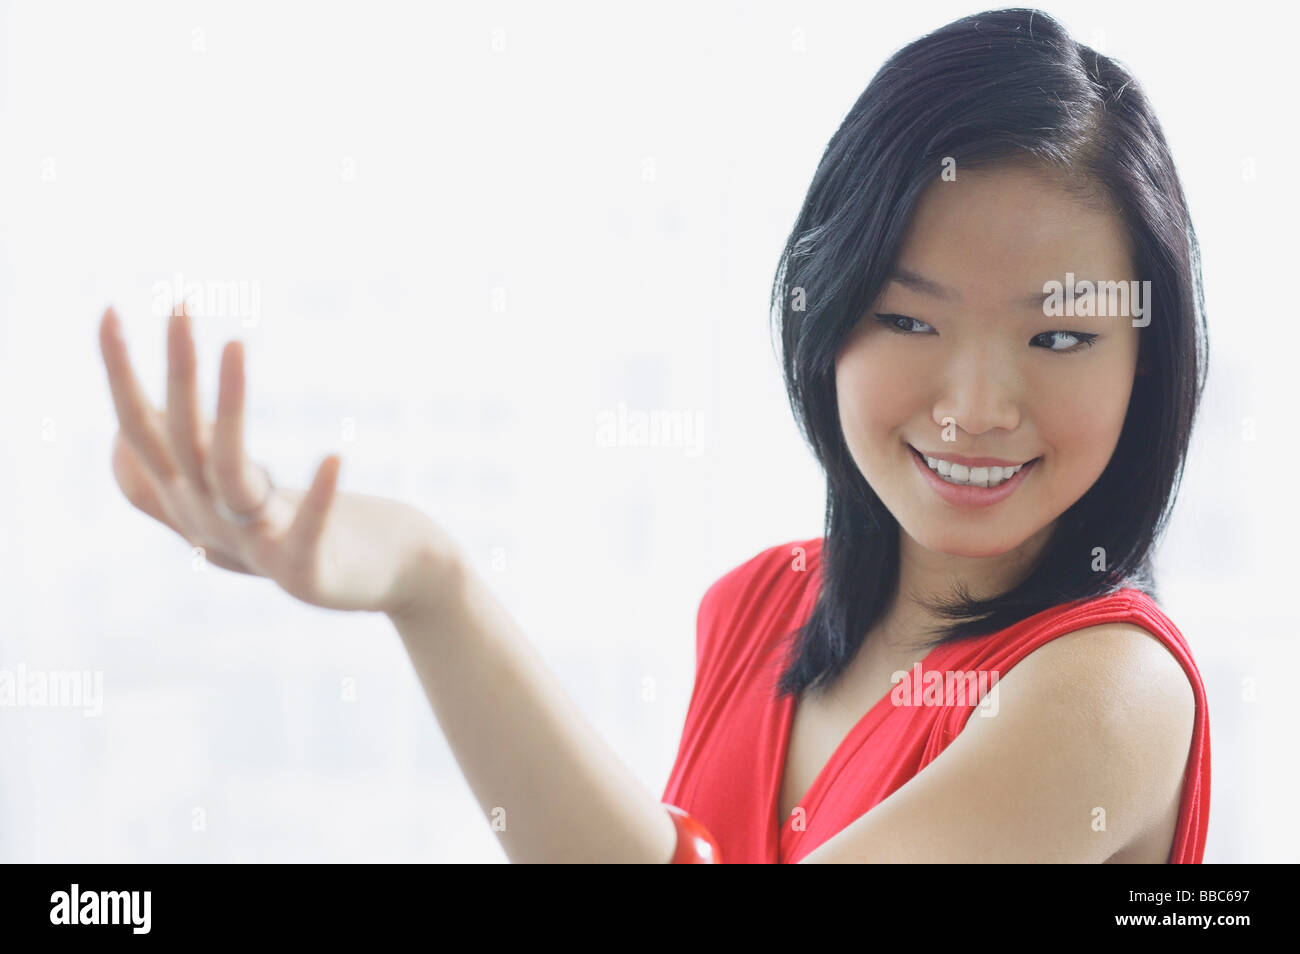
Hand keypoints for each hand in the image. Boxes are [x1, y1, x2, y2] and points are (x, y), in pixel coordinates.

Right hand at [97, 303, 463, 617]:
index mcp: (192, 499)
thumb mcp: (231, 500)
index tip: (109, 310)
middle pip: (181, 440)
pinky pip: (310, 529)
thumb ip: (179, 475)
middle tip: (180, 304)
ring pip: (231, 475)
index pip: (142, 430)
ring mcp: (256, 549)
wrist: (378, 579)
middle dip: (178, 369)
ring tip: (236, 344)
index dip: (120, 375)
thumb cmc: (305, 530)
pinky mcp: (306, 572)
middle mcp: (211, 523)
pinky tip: (334, 455)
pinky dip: (320, 494)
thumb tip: (118, 439)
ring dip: (230, 408)